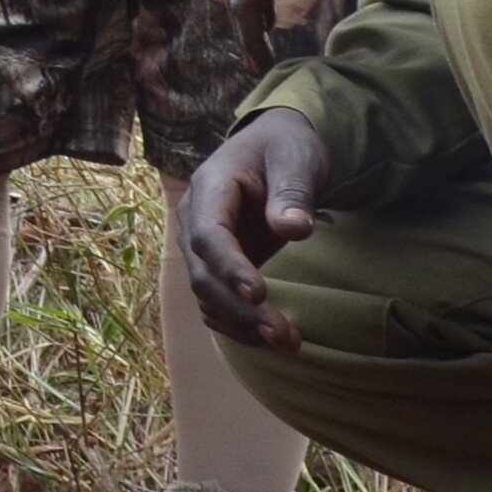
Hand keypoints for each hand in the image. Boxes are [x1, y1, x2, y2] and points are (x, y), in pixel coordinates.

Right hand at [175, 111, 330, 350]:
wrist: (273, 148)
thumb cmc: (285, 149)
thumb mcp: (296, 159)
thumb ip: (293, 192)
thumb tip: (294, 229)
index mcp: (210, 188)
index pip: (208, 235)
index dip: (229, 267)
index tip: (258, 293)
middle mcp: (195, 220)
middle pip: (204, 275)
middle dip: (240, 310)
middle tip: (283, 335)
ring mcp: (201, 246)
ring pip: (208, 296)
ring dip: (242, 325)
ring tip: (288, 343)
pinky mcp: (215, 264)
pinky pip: (216, 302)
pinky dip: (239, 325)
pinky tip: (272, 339)